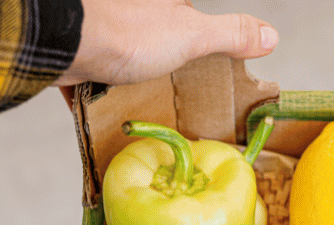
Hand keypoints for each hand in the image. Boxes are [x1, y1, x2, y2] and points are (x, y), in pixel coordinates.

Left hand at [53, 0, 277, 86]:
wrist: (63, 43)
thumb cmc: (127, 34)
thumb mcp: (193, 36)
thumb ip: (231, 34)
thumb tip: (271, 35)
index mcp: (159, 1)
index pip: (185, 15)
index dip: (192, 40)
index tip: (194, 66)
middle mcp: (125, 8)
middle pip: (150, 36)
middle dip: (156, 61)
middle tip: (165, 90)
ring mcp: (97, 27)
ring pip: (117, 53)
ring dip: (122, 76)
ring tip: (135, 101)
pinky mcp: (69, 48)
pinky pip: (83, 69)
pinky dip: (90, 87)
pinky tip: (99, 105)